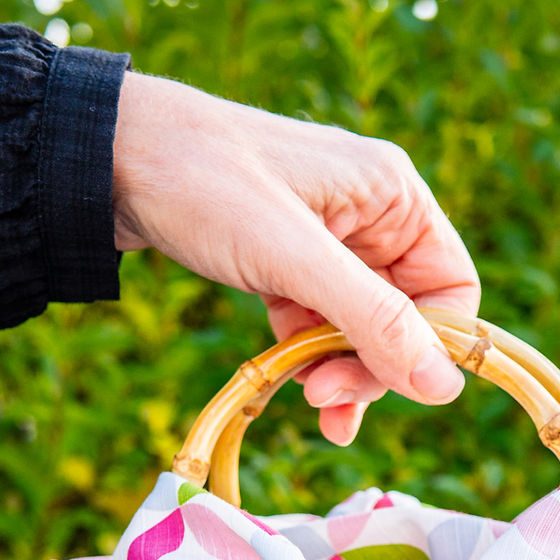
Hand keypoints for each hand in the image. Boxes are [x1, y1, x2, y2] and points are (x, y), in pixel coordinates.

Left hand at [112, 72, 479, 444]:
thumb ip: (374, 321)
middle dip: (373, 367)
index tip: (394, 387)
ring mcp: (329, 244)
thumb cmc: (206, 184)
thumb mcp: (294, 258)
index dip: (432, 346)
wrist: (107, 159)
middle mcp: (371, 218)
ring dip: (341, 374)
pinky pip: (318, 327)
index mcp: (394, 196)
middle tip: (327, 400)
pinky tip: (288, 386)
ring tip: (307, 400)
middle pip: (407, 318)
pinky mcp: (287, 264)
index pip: (452, 290)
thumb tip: (443, 387)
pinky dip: (307, 360)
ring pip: (360, 330)